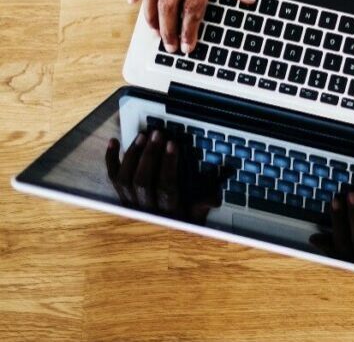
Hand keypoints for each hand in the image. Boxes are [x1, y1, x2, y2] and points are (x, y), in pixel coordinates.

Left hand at [105, 129, 223, 222]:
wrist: (157, 248)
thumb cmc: (180, 227)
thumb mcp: (197, 220)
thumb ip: (203, 206)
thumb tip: (212, 197)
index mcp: (167, 212)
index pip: (166, 186)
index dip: (168, 164)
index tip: (173, 144)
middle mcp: (145, 209)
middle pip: (142, 180)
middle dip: (149, 155)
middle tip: (157, 134)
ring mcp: (130, 203)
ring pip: (125, 179)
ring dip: (133, 155)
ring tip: (142, 136)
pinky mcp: (121, 198)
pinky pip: (112, 178)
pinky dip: (111, 159)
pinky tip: (114, 142)